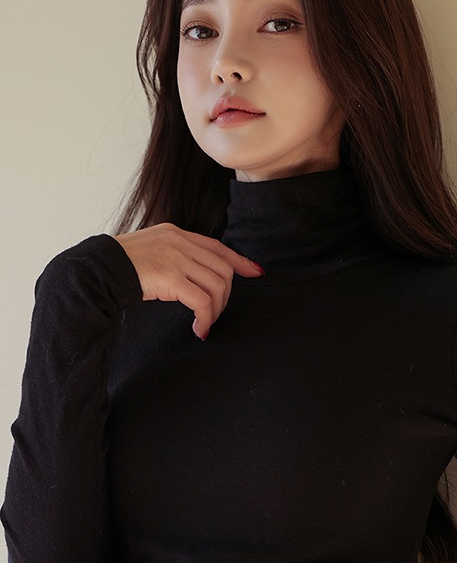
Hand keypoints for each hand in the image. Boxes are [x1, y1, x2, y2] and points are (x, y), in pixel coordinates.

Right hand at [114, 223, 263, 339]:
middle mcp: (179, 242)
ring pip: (217, 286)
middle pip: (223, 269)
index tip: (255, 272)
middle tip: (216, 312)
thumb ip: (175, 255)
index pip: (217, 247)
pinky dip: (206, 318)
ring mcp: (175, 258)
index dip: (240, 261)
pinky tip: (199, 328)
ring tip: (205, 322)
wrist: (96, 270)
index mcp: (176, 234)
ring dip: (216, 310)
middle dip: (226, 295)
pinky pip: (202, 301)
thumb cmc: (121, 266)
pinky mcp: (170, 277)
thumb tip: (197, 274)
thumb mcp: (152, 250)